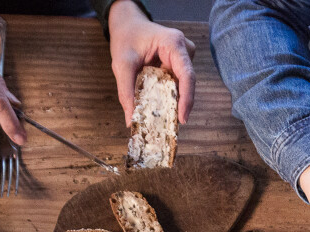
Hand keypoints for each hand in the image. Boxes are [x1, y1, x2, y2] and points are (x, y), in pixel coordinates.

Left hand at [108, 0, 195, 124]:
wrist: (128, 26)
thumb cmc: (126, 39)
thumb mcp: (121, 65)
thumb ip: (126, 92)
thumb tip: (131, 120)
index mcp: (174, 43)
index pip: (187, 75)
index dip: (187, 98)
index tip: (182, 118)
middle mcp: (184, 50)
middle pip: (187, 83)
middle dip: (179, 104)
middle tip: (169, 126)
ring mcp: (184, 57)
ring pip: (183, 86)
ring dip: (173, 101)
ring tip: (163, 118)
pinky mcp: (179, 65)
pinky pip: (177, 84)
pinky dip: (168, 96)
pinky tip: (160, 107)